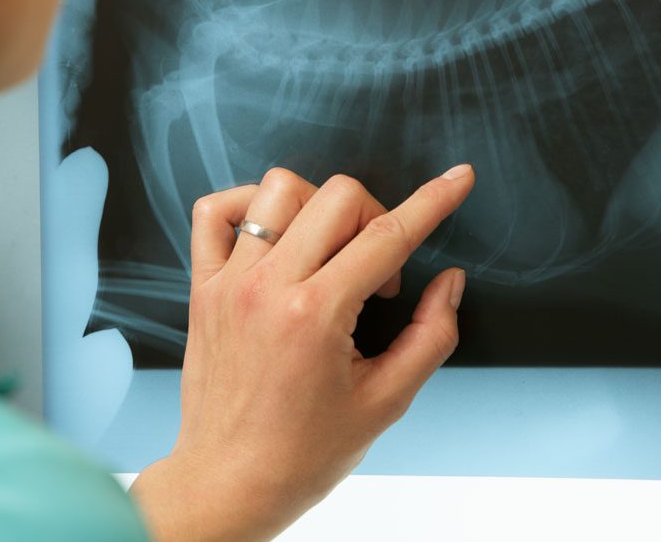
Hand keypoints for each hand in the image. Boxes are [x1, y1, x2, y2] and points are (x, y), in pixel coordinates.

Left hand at [130, 164, 474, 540]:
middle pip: (338, 197)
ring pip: (279, 189)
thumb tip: (449, 281)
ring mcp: (229, 281)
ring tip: (329, 252)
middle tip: (378, 272)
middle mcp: (268, 287)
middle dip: (377, 218)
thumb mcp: (386, 402)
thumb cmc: (303, 453)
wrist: (229, 481)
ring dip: (318, 207)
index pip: (388, 236)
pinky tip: (276, 235)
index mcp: (316, 315)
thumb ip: (430, 335)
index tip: (458, 180)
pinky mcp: (202, 285)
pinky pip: (215, 211)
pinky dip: (249, 205)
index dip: (433, 202)